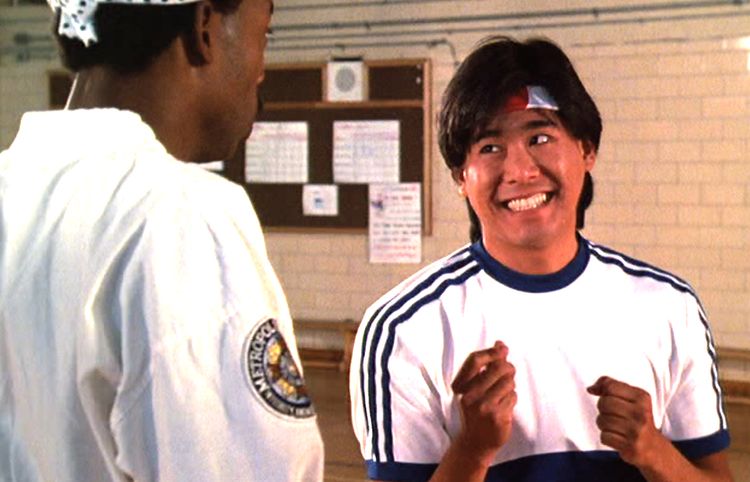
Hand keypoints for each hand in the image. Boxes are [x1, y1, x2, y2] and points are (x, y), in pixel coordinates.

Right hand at [450, 341, 516, 466]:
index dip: (492, 352)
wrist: (475, 442)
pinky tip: (505, 407)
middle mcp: (469, 395)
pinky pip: (513, 397)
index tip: (502, 349)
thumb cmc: (477, 410)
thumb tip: (500, 344)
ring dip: (510, 386)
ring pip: (508, 382)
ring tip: (504, 394)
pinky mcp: (496, 416)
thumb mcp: (475, 387)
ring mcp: (483, 406)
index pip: (475, 360)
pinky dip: (512, 399)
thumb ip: (487, 365)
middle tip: (509, 373)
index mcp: (461, 386)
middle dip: (508, 368)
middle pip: (497, 368)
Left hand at [587, 376, 661, 467]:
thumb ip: (611, 386)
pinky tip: (617, 437)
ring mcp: (636, 430)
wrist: (653, 448)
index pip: (610, 386)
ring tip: (615, 426)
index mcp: (642, 398)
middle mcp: (641, 413)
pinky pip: (604, 436)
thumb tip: (591, 389)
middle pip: (604, 403)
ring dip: (603, 424)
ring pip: (602, 420)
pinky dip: (606, 437)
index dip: (601, 390)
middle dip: (602, 408)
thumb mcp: (632, 398)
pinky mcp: (630, 446)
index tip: (603, 395)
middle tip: (612, 414)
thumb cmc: (637, 419)